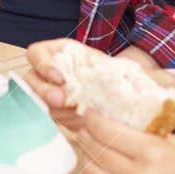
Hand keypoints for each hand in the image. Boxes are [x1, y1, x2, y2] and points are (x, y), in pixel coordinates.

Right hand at [25, 39, 174, 131]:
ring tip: (65, 111)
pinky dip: (54, 118)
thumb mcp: (115, 70)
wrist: (118, 100)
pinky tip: (68, 120)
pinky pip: (44, 115)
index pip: (37, 53)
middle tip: (61, 100)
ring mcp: (48, 93)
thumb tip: (143, 75)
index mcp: (59, 53)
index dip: (44, 64)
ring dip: (46, 105)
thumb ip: (117, 70)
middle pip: (31, 78)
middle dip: (44, 90)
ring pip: (34, 98)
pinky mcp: (52, 112)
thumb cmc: (114, 78)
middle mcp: (48, 72)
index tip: (60, 77)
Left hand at [78, 110, 174, 173]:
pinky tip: (103, 165)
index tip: (89, 111)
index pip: (106, 131)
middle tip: (85, 124)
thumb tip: (128, 123)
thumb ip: (155, 135)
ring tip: (90, 143)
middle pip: (95, 150)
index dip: (92, 119)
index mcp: (153, 154)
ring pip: (93, 172)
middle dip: (85, 134)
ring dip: (88, 155)